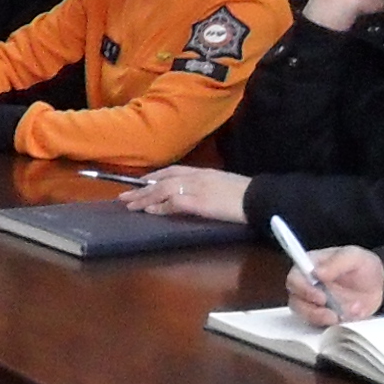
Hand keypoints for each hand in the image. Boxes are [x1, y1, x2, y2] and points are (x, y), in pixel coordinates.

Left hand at [119, 166, 250, 221]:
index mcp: (203, 172)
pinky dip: (160, 207)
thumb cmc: (246, 195)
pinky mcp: (199, 202)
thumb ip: (208, 186)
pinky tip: (150, 212)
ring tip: (130, 205)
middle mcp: (197, 177)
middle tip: (124, 196)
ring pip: (163, 190)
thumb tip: (196, 194)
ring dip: (144, 198)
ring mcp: (197, 189)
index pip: (173, 171)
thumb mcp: (224, 185)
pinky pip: (174, 203)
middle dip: (142, 189)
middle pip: (162, 181)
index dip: (155, 176)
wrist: (259, 198)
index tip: (141, 182)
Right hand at [289, 246, 383, 323]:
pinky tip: (349, 319)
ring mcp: (313, 304)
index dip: (303, 290)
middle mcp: (307, 286)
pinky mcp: (322, 318)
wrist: (379, 288)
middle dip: (313, 311)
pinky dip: (334, 326)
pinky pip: (320, 327)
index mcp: (310, 266)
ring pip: (306, 317)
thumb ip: (337, 262)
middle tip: (332, 314)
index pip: (295, 278)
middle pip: (296, 302)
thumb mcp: (355, 257)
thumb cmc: (363, 267)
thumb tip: (317, 272)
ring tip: (343, 317)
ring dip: (323, 320)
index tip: (320, 298)